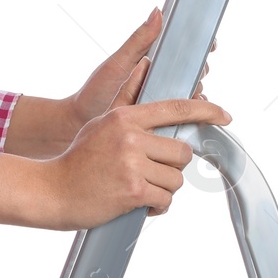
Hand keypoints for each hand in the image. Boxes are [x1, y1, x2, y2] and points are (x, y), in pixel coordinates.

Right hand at [46, 54, 231, 224]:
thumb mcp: (100, 125)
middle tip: (152, 174)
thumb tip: (146, 70)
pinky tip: (139, 205)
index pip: (175, 109)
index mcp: (125, 118)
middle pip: (182, 152)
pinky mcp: (133, 190)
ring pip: (176, 179)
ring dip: (163, 190)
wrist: (52, 190)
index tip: (225, 116)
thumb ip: (127, 106)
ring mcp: (132, 163)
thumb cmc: (77, 160)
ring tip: (139, 190)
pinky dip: (157, 207)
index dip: (205, 112)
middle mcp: (131, 137)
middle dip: (173, 168)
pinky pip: (165, 200)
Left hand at [64, 5, 216, 131]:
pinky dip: (192, 114)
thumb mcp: (119, 62)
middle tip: (198, 71)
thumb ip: (140, 40)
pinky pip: (183, 116)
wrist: (80, 124)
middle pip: (192, 70)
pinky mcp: (161, 120)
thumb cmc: (95, 92)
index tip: (210, 44)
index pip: (181, 48)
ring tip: (194, 93)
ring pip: (190, 93)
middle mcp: (159, 79)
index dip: (199, 45)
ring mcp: (161, 99)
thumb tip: (158, 11)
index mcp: (151, 61)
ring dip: (197, 93)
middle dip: (199, 69)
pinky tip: (194, 114)